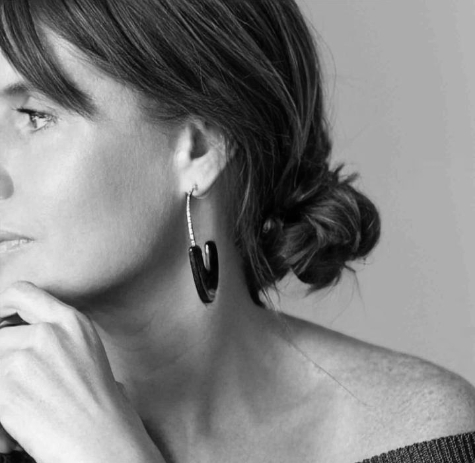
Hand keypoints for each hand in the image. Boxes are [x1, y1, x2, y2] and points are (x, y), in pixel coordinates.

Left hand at [0, 281, 163, 462]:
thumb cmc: (98, 405)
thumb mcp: (86, 353)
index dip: (1, 306)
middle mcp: (49, 334)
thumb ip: (54, 337)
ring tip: (19, 408)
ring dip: (2, 385)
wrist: (102, 442)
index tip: (0, 323)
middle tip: (13, 379)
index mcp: (72, 322)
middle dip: (3, 355)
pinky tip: (14, 426)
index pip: (21, 292)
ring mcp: (25, 359)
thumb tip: (17, 336)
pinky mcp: (5, 388)